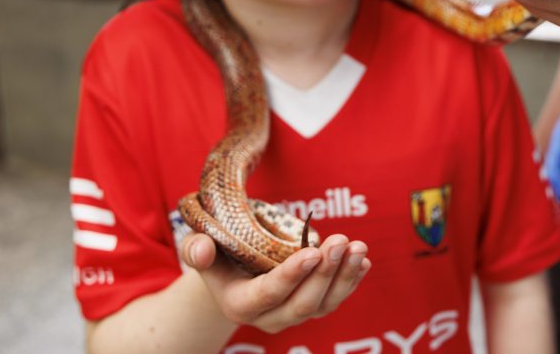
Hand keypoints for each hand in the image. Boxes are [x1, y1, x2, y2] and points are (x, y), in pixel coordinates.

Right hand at [181, 232, 369, 333]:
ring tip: (358, 247)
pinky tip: (362, 259)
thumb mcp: (200, 249)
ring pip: (324, 304)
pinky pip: (336, 299)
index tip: (312, 252)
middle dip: (324, 272)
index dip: (291, 275)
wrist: (234, 271)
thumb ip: (196, 249)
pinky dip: (352, 280)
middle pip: (302, 303)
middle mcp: (269, 317)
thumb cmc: (218, 255)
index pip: (269, 294)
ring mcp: (294, 314)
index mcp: (240, 304)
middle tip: (339, 241)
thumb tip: (202, 249)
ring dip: (344, 276)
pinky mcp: (313, 306)